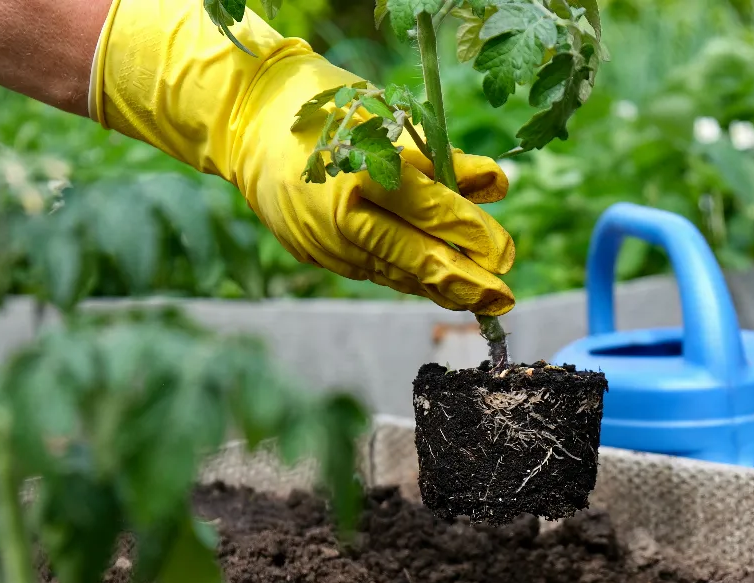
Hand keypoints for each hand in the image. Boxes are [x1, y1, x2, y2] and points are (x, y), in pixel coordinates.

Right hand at [90, 0, 515, 314]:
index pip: (433, 214)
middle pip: (417, 259)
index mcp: (362, 175)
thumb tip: (496, 186)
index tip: (506, 257)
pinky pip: (373, 269)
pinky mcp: (316, 255)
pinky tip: (433, 282)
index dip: (474, 237)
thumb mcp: (390, 124)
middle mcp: (343, 219)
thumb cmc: (328, 110)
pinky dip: (406, 275)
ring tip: (477, 295)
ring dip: (439, 286)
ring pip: (396, 272)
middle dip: (465, 283)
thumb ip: (443, 161)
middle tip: (503, 300)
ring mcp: (325, 244)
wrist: (247, 122)